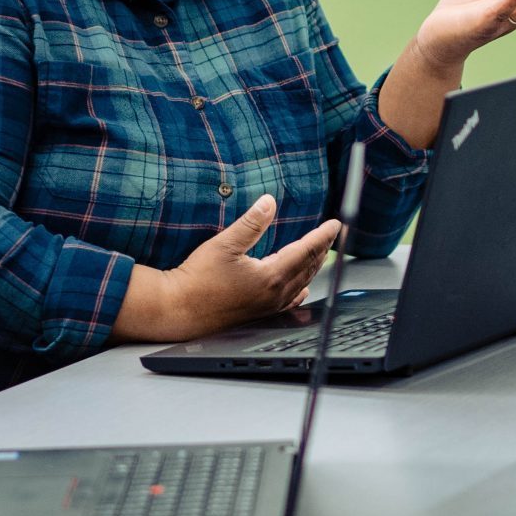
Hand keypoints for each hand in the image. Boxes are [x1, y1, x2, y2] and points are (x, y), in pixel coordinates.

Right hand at [120, 195, 342, 341]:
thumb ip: (250, 223)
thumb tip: (269, 202)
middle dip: (323, 248)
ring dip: (313, 266)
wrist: (178, 311)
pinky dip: (300, 287)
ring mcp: (268, 306)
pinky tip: (301, 288)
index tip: (337, 224)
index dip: (323, 236)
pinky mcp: (258, 313)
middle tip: (334, 234)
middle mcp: (275, 294)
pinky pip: (289, 299)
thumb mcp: (224, 244)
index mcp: (271, 276)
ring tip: (320, 253)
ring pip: (301, 283)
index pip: (307, 251)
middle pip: (309, 267)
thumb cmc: (197, 279)